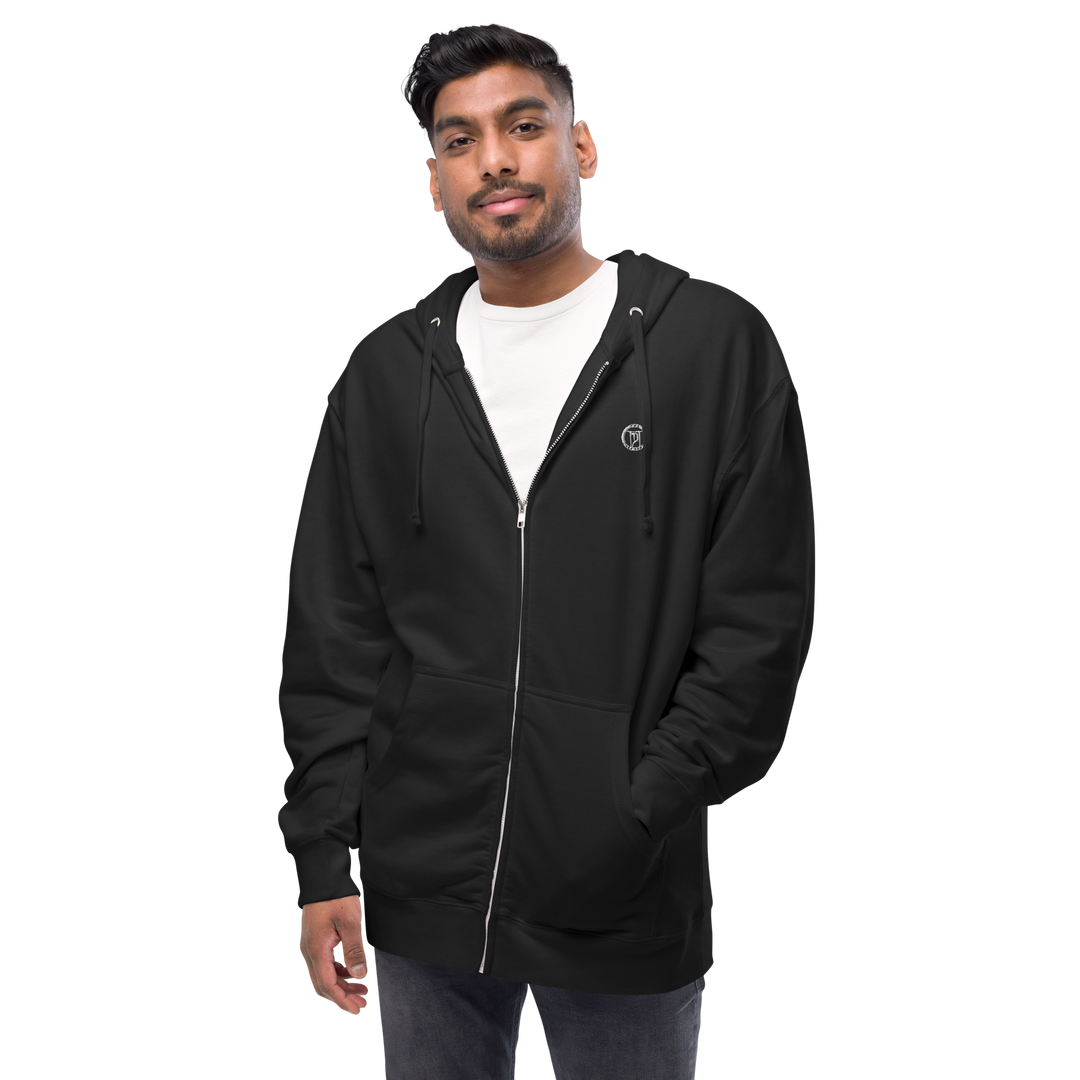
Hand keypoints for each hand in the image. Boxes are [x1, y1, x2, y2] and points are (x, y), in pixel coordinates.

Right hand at [297, 894, 370, 1017]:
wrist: (321, 877)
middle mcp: (307, 953)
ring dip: (341, 986)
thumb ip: (355, 949)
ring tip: (362, 989)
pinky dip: (337, 973)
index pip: (328, 987)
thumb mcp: (350, 921)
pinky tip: (351, 972)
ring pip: (322, 977)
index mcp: (316, 951)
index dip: (343, 1002)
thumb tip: (360, 975)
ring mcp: (308, 947)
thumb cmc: (335, 897)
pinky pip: (322, 965)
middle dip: (342, 998)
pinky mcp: (312, 941)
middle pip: (322, 987)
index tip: (358, 1011)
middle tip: (362, 1004)